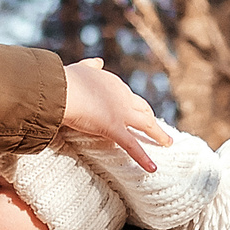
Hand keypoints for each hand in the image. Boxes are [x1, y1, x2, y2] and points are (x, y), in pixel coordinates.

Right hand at [60, 61, 174, 171]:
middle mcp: (122, 97)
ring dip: (158, 135)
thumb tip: (99, 62)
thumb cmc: (65, 80)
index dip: (136, 106)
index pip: (130, 96)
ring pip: (146, 125)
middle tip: (158, 129)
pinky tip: (152, 168)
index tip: (139, 111)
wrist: (61, 89)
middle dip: (152, 119)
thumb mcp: (81, 69)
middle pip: (144, 109)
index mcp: (114, 83)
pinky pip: (131, 146)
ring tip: (168, 143)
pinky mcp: (113, 128)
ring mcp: (120, 113)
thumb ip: (90, 66)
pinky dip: (143, 158)